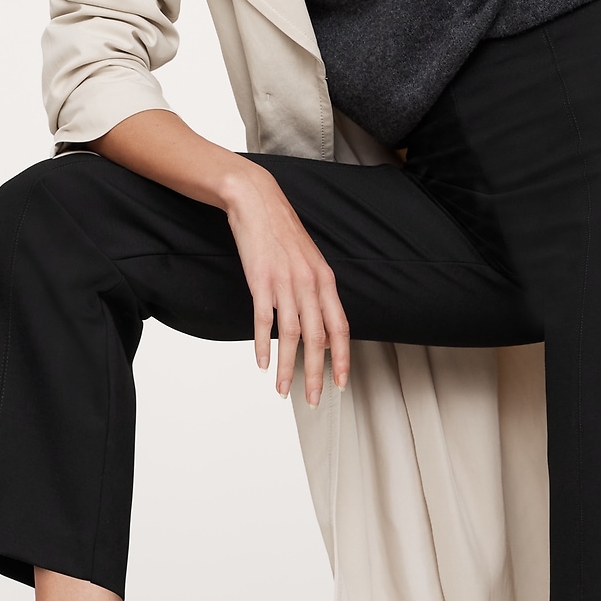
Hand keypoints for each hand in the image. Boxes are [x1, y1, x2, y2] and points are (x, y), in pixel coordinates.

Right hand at [222, 163, 349, 404]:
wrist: (257, 202)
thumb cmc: (282, 233)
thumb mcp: (309, 262)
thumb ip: (317, 295)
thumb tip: (322, 331)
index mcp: (325, 280)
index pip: (340, 327)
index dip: (343, 358)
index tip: (342, 383)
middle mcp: (309, 283)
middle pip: (317, 339)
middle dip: (316, 373)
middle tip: (313, 399)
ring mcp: (284, 282)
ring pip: (290, 335)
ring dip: (288, 367)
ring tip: (283, 390)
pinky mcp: (260, 280)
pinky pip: (262, 320)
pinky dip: (261, 345)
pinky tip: (262, 364)